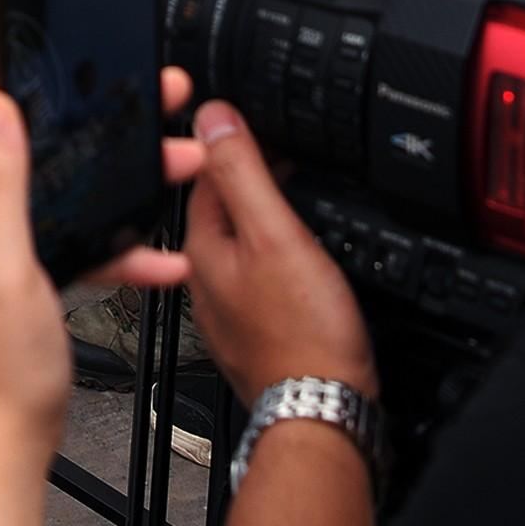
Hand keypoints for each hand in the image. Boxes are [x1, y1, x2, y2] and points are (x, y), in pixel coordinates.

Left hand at [0, 61, 193, 446]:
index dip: (18, 61)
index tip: (70, 43)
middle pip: (31, 131)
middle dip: (92, 110)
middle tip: (151, 96)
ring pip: (64, 181)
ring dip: (119, 172)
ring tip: (177, 165)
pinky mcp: (25, 273)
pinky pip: (78, 236)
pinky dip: (118, 238)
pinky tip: (161, 254)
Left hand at [173, 100, 377, 402]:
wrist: (324, 410)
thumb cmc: (303, 334)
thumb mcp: (276, 235)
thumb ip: (243, 172)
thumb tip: (213, 115)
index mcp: (200, 249)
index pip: (204, 174)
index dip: (232, 140)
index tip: (259, 122)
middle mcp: (204, 278)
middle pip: (223, 207)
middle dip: (250, 177)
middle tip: (286, 155)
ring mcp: (228, 307)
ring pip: (242, 241)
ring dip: (265, 215)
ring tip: (298, 196)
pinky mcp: (255, 330)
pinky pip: (259, 274)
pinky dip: (277, 253)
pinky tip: (301, 254)